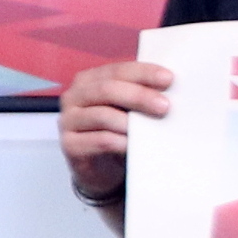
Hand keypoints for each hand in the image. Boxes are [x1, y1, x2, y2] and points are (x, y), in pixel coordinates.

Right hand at [58, 57, 173, 202]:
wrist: (101, 167)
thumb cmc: (116, 130)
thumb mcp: (127, 107)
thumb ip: (139, 92)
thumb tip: (168, 85)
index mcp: (88, 80)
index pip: (117, 70)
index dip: (143, 73)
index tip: (168, 79)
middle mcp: (74, 97)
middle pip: (107, 90)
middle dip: (138, 96)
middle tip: (164, 106)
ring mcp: (68, 121)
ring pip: (102, 115)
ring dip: (131, 122)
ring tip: (151, 130)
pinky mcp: (70, 145)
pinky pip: (99, 140)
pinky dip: (121, 142)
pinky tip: (135, 145)